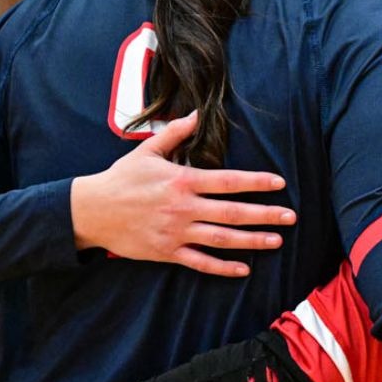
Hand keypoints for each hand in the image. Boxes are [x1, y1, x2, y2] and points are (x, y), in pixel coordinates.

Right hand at [71, 113, 295, 274]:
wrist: (91, 211)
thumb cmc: (121, 179)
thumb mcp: (147, 151)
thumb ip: (176, 133)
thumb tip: (196, 113)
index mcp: (182, 181)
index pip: (228, 181)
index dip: (256, 182)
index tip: (279, 183)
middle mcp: (183, 208)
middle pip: (232, 213)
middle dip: (265, 214)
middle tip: (290, 216)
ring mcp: (176, 232)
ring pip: (221, 239)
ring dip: (252, 241)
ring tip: (276, 241)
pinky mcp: (167, 252)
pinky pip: (200, 262)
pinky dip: (223, 267)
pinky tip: (244, 268)